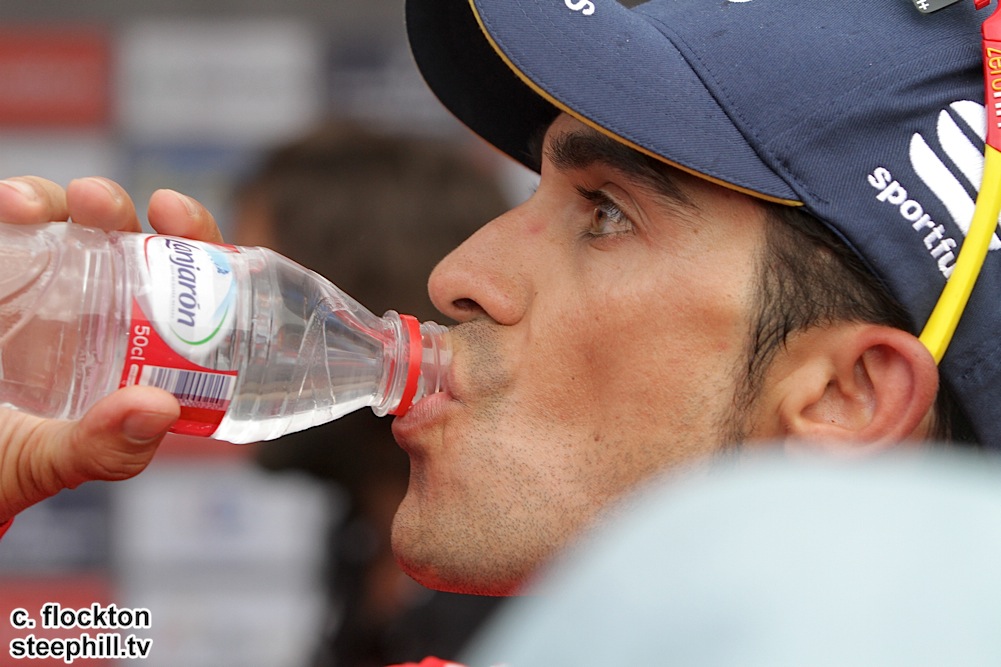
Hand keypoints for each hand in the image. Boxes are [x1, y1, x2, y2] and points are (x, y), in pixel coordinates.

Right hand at [0, 176, 224, 524]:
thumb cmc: (0, 460)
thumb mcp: (48, 461)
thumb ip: (102, 448)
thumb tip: (162, 408)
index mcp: (132, 350)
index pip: (183, 287)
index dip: (196, 243)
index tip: (179, 218)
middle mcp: (93, 310)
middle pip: (125, 240)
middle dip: (121, 210)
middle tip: (101, 203)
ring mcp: (42, 290)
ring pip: (65, 223)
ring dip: (57, 199)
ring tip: (31, 205)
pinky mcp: (4, 273)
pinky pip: (14, 226)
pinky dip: (18, 203)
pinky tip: (11, 206)